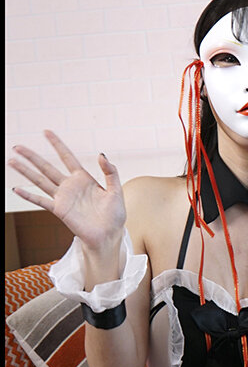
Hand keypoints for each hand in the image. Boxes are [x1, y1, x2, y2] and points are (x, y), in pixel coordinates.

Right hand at [9, 130, 125, 251]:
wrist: (110, 235)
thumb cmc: (115, 215)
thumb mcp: (116, 190)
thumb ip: (111, 172)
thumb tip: (101, 154)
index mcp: (84, 179)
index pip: (67, 157)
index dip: (57, 145)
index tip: (46, 132)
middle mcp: (70, 186)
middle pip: (47, 167)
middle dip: (32, 157)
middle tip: (17, 146)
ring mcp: (63, 198)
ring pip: (40, 181)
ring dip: (26, 171)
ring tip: (11, 160)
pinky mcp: (59, 210)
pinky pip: (41, 201)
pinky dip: (28, 196)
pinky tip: (16, 189)